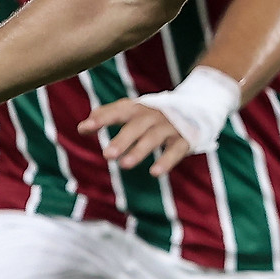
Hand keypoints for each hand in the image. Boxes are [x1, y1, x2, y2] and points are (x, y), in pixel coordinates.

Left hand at [81, 100, 200, 176]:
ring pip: (153, 138)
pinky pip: (175, 150)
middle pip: (136, 126)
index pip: (118, 110)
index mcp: (138, 107)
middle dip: (121, 140)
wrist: (198, 106)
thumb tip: (81, 128)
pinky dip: (166, 160)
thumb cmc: (155, 113)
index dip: (102, 118)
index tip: (84, 128)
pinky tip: (155, 172)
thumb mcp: (133, 111)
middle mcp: (153, 114)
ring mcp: (170, 126)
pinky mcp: (185, 139)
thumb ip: (108, 116)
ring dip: (139, 151)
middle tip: (106, 155)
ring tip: (124, 165)